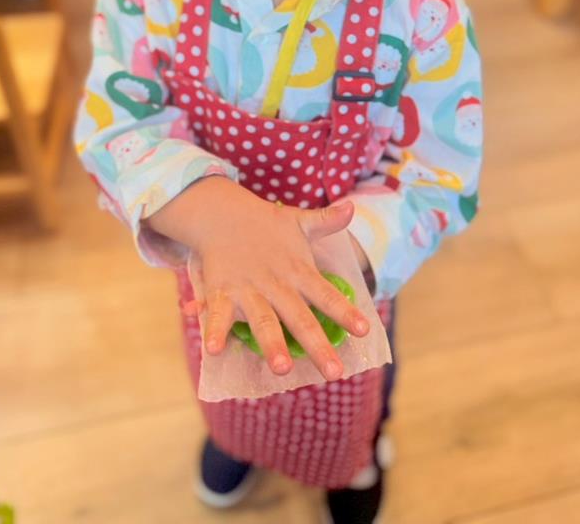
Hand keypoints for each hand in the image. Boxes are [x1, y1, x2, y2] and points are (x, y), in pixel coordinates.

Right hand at [147, 177, 369, 378]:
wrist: (222, 213)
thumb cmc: (266, 225)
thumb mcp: (298, 221)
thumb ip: (325, 221)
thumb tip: (353, 207)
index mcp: (297, 270)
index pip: (326, 293)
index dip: (345, 311)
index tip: (364, 330)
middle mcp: (276, 283)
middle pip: (300, 318)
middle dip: (317, 345)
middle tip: (334, 373)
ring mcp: (248, 289)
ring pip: (263, 320)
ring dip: (272, 343)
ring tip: (282, 368)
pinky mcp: (222, 291)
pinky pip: (218, 314)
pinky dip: (215, 330)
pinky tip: (215, 350)